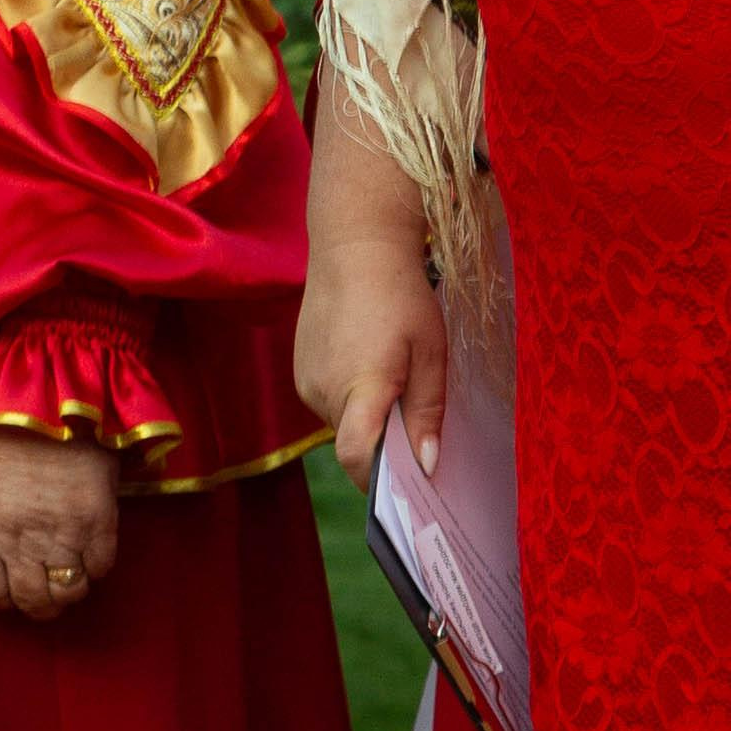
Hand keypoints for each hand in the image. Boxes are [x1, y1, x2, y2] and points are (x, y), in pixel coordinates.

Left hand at [0, 429, 120, 617]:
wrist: (55, 404)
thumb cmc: (12, 444)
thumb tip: (2, 570)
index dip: (0, 598)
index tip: (10, 588)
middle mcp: (19, 538)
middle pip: (31, 601)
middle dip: (39, 605)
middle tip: (46, 593)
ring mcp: (62, 532)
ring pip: (69, 592)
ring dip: (70, 590)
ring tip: (71, 575)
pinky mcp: (98, 521)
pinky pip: (100, 569)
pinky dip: (97, 567)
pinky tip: (90, 550)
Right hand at [296, 232, 448, 492]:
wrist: (354, 246)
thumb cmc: (401, 296)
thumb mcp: (431, 352)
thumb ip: (427, 412)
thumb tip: (428, 467)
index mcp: (361, 386)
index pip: (358, 458)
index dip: (382, 480)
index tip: (410, 483)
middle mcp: (324, 390)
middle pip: (356, 445)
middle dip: (386, 444)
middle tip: (417, 421)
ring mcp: (306, 382)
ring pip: (343, 425)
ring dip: (368, 418)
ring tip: (392, 378)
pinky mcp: (299, 373)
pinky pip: (330, 404)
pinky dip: (352, 399)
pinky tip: (369, 364)